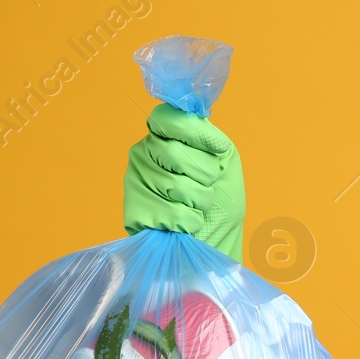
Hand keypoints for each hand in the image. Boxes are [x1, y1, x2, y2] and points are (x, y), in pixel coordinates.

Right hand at [123, 103, 245, 264]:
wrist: (216, 240)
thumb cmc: (222, 201)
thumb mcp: (225, 161)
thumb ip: (210, 138)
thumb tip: (201, 124)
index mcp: (166, 135)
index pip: (169, 118)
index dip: (196, 133)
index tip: (218, 149)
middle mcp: (144, 153)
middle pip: (173, 152)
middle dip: (204, 174)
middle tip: (208, 186)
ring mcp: (135, 180)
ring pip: (174, 185)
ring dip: (200, 201)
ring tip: (198, 206)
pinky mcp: (134, 210)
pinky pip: (170, 213)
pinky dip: (190, 221)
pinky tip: (187, 223)